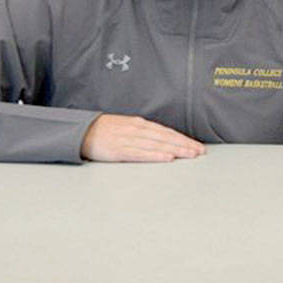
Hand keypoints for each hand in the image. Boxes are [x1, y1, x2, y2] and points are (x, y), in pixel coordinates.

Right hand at [80, 114, 205, 161]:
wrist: (82, 131)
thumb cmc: (106, 130)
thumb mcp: (128, 126)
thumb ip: (144, 132)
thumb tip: (163, 140)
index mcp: (140, 124)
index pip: (167, 132)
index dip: (183, 139)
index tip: (197, 146)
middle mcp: (137, 130)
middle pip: (166, 138)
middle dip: (184, 145)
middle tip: (200, 152)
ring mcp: (128, 140)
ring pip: (157, 146)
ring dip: (175, 150)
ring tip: (190, 155)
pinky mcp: (118, 151)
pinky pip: (140, 154)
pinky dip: (155, 156)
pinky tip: (167, 158)